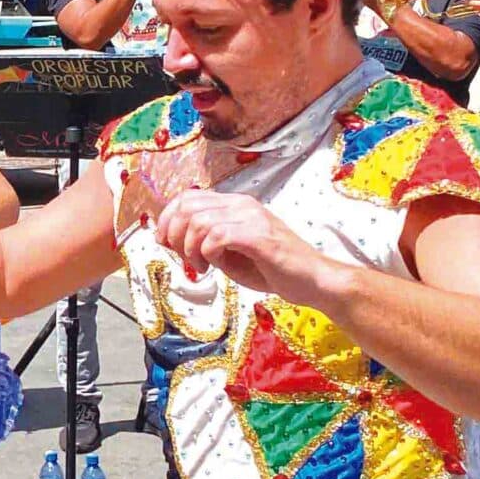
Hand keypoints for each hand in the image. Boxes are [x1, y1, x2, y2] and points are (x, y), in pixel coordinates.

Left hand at [152, 190, 341, 306]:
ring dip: (191, 248)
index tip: (166, 244)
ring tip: (202, 267)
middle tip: (185, 259)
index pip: (187, 197)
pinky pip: (217, 236)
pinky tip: (216, 267)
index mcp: (235, 204)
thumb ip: (205, 242)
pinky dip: (208, 253)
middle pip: (186, 205)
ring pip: (199, 221)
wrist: (313, 280)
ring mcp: (252, 217)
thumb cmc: (273, 269)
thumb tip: (172, 240)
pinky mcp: (259, 235)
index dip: (167, 219)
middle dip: (174, 235)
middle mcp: (242, 204)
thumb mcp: (230, 253)